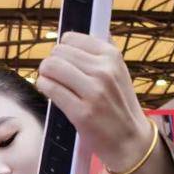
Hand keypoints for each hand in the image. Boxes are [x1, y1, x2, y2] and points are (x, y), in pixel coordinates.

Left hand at [35, 33, 150, 173]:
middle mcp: (104, 70)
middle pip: (58, 52)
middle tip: (56, 76)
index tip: (64, 62)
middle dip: (52, 63)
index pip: (71, 38)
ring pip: (51, 67)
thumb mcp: (118, 72)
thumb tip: (79, 33)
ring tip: (51, 83)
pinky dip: (44, 87)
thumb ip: (101, 53)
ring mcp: (93, 91)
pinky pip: (49, 87)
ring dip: (45, 75)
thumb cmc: (119, 106)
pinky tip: (50, 92)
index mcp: (112, 56)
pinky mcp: (81, 112)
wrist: (130, 140)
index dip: (62, 50)